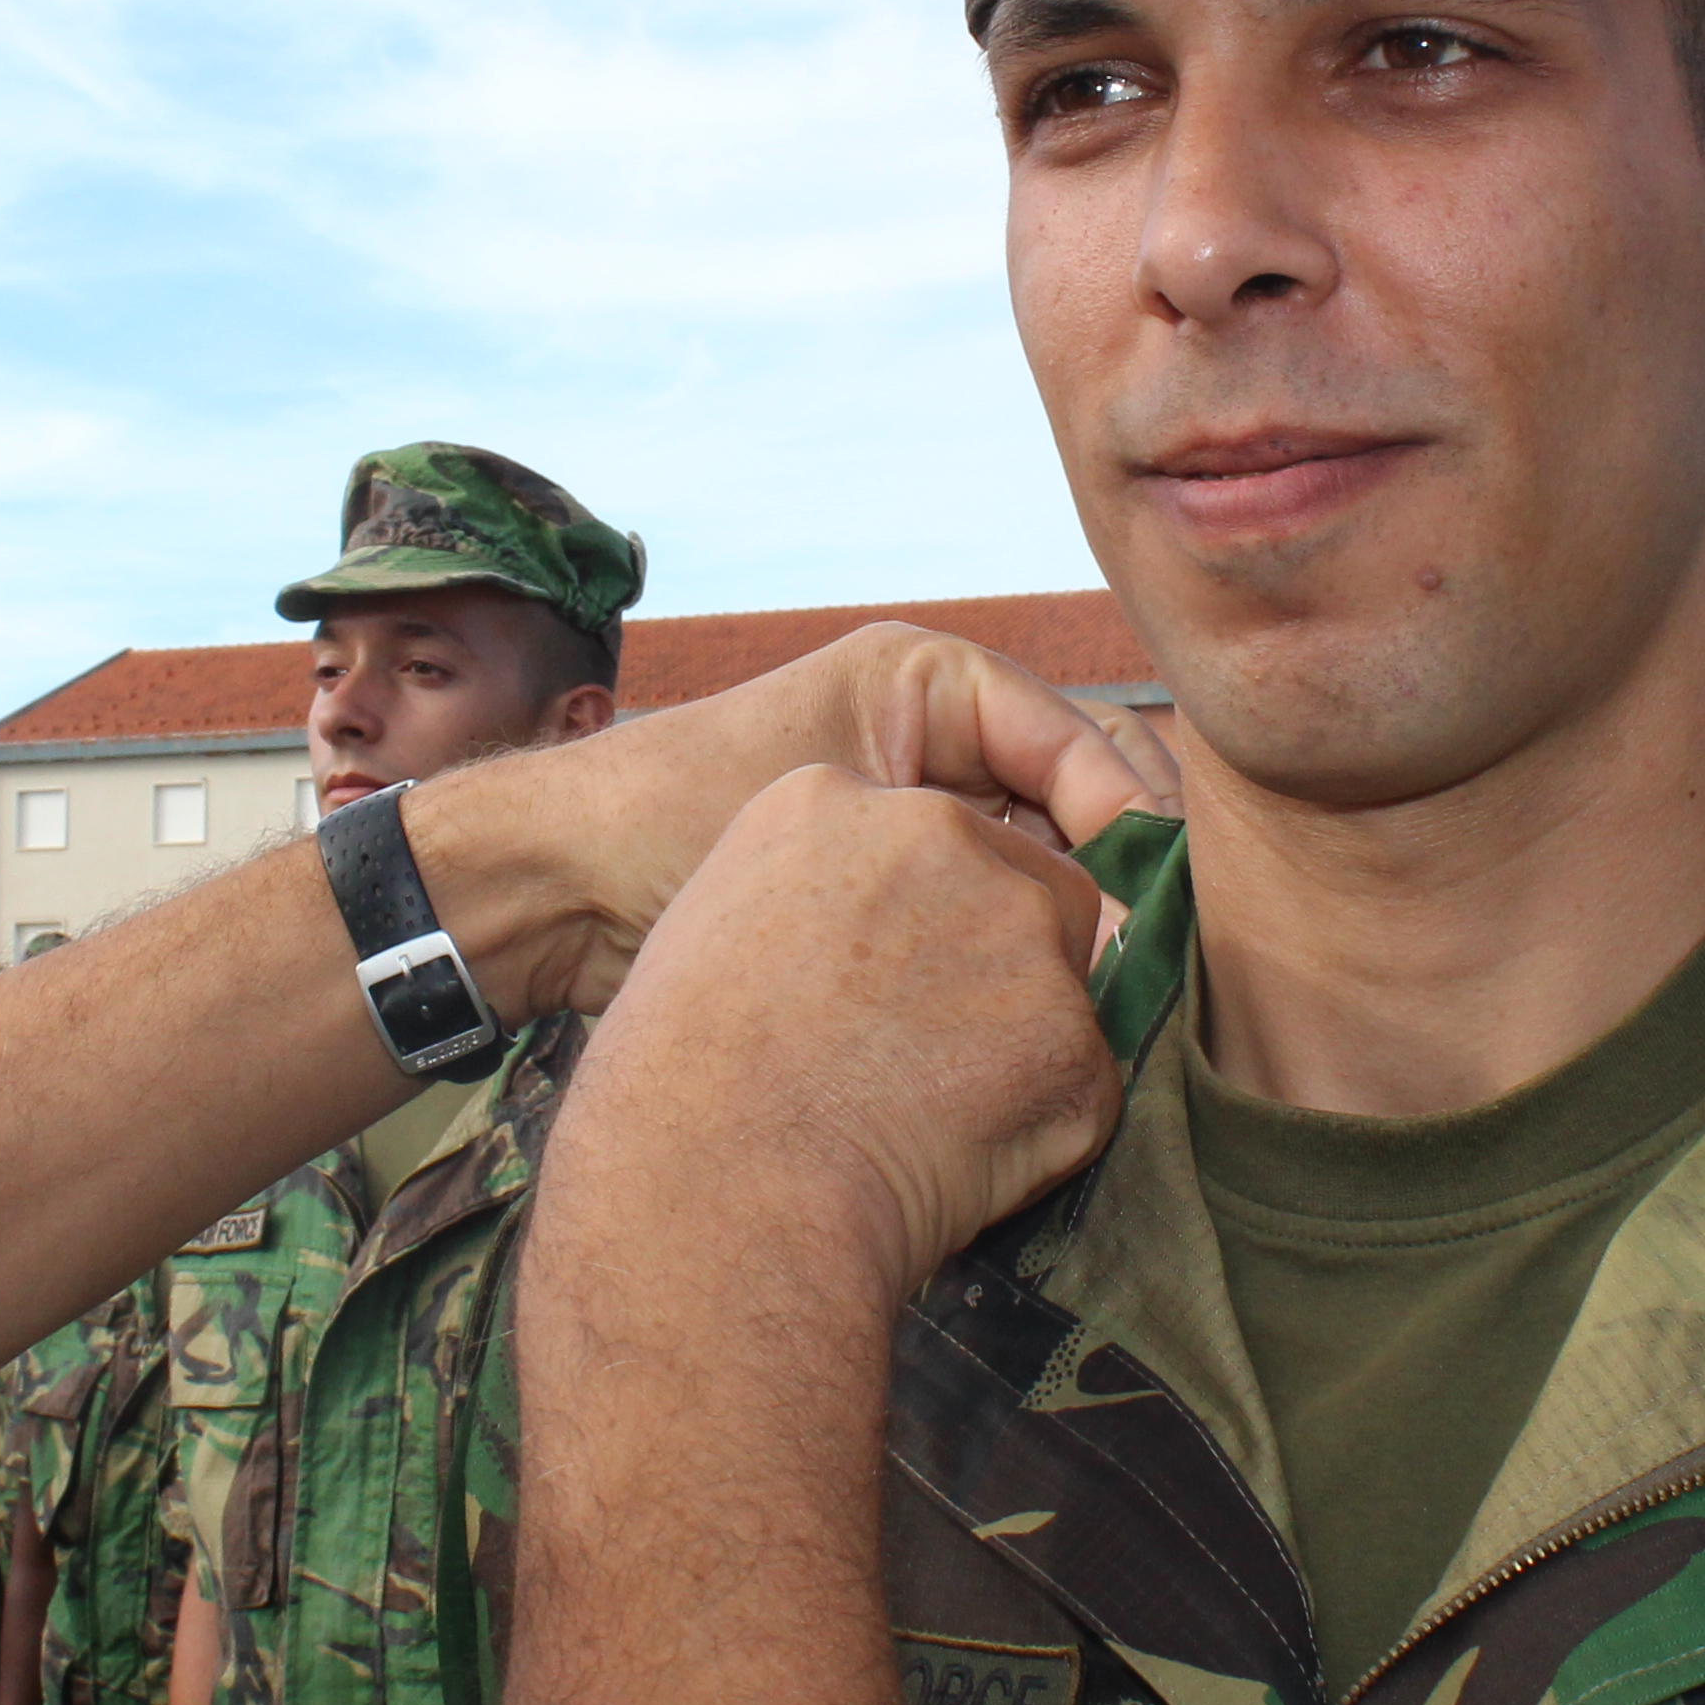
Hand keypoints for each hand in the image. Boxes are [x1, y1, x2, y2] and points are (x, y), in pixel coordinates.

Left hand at [419, 623, 1179, 1021]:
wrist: (551, 893)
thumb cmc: (668, 822)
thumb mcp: (834, 814)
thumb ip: (985, 859)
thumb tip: (1115, 926)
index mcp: (931, 680)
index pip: (1086, 743)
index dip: (1135, 831)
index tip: (1150, 922)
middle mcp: (940, 741)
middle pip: (1084, 809)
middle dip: (1121, 887)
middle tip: (1153, 975)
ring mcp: (924, 821)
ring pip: (1048, 877)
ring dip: (1079, 936)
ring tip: (1112, 1008)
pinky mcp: (900, 899)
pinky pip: (990, 925)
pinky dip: (1021, 967)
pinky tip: (1047, 1025)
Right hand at [533, 765, 1120, 1306]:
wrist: (718, 1192)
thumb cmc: (678, 1091)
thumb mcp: (710, 937)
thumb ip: (814, 908)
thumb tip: (873, 954)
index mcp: (831, 801)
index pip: (927, 843)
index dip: (913, 927)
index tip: (875, 993)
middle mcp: (939, 834)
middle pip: (1022, 884)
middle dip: (996, 966)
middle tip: (918, 1058)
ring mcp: (1017, 928)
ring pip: (1061, 982)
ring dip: (1021, 1045)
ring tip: (922, 1118)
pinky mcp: (1071, 1031)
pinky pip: (1079, 1082)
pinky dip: (1038, 1129)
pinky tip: (951, 1161)